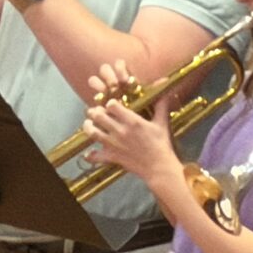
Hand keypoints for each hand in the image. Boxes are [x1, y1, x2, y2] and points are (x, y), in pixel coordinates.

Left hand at [83, 77, 186, 211]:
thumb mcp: (162, 122)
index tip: (111, 105)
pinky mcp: (112, 157)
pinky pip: (95, 156)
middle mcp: (120, 131)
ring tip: (89, 124)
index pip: (112, 105)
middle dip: (94, 112)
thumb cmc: (161, 143)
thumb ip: (161, 104)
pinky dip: (90, 155)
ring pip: (92, 132)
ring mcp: (114, 144)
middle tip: (96, 112)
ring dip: (88, 127)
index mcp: (132, 121)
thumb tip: (164, 85)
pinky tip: (89, 152)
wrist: (159, 167)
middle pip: (98, 116)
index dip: (109, 103)